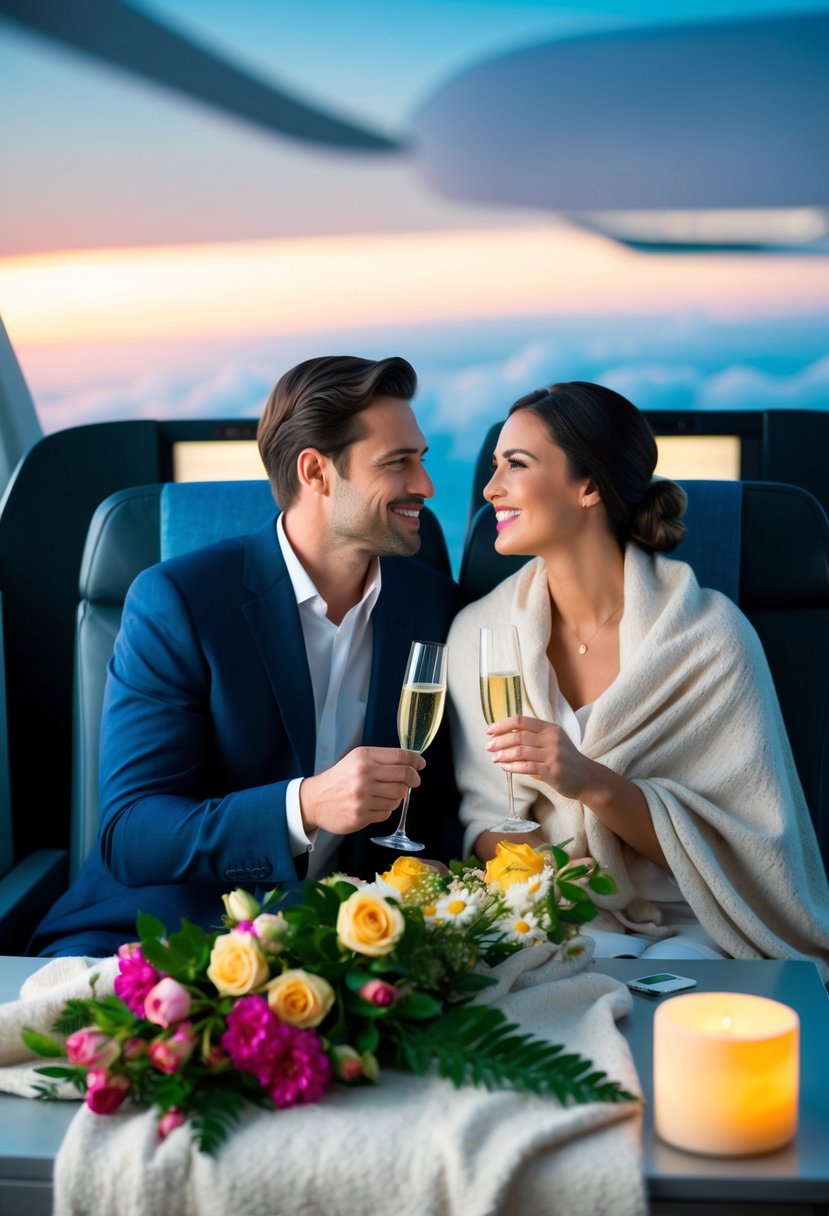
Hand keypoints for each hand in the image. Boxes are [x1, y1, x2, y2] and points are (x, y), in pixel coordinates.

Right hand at [299, 746, 424, 835]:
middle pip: (404, 776)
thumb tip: (411, 761)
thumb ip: (381, 759)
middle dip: (413, 779)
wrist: (314, 800)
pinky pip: (387, 812)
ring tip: (385, 794)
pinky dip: (385, 809)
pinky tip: (374, 805)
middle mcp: (363, 776)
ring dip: (397, 796)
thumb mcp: (356, 760)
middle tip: (413, 781)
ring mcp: (362, 797)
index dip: (415, 760)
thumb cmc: (339, 778)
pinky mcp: (361, 815)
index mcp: (363, 758)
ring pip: (398, 797)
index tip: (420, 764)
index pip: (400, 756)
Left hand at [485, 715, 597, 800]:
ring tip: (494, 758)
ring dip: (503, 755)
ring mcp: (553, 754)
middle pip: (519, 735)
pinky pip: (526, 766)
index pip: (522, 721)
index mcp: (550, 728)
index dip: (503, 725)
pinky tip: (504, 768)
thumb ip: (534, 738)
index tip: (489, 731)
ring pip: (520, 751)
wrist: (587, 778)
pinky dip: (512, 767)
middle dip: (500, 741)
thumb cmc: (566, 760)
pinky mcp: (552, 770)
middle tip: (488, 747)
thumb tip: (504, 738)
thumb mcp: (553, 742)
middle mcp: (552, 738)